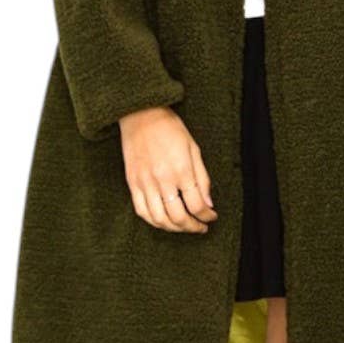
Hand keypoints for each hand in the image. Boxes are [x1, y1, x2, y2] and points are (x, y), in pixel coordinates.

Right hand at [119, 106, 218, 233]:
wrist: (140, 114)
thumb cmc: (170, 128)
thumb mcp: (193, 149)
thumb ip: (202, 178)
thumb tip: (208, 203)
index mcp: (181, 170)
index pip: (197, 205)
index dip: (207, 216)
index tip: (211, 217)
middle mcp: (162, 180)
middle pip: (179, 217)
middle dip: (193, 227)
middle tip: (200, 226)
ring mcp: (145, 183)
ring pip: (160, 219)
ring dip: (174, 229)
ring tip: (183, 226)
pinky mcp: (132, 183)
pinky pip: (142, 211)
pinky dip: (154, 222)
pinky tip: (164, 221)